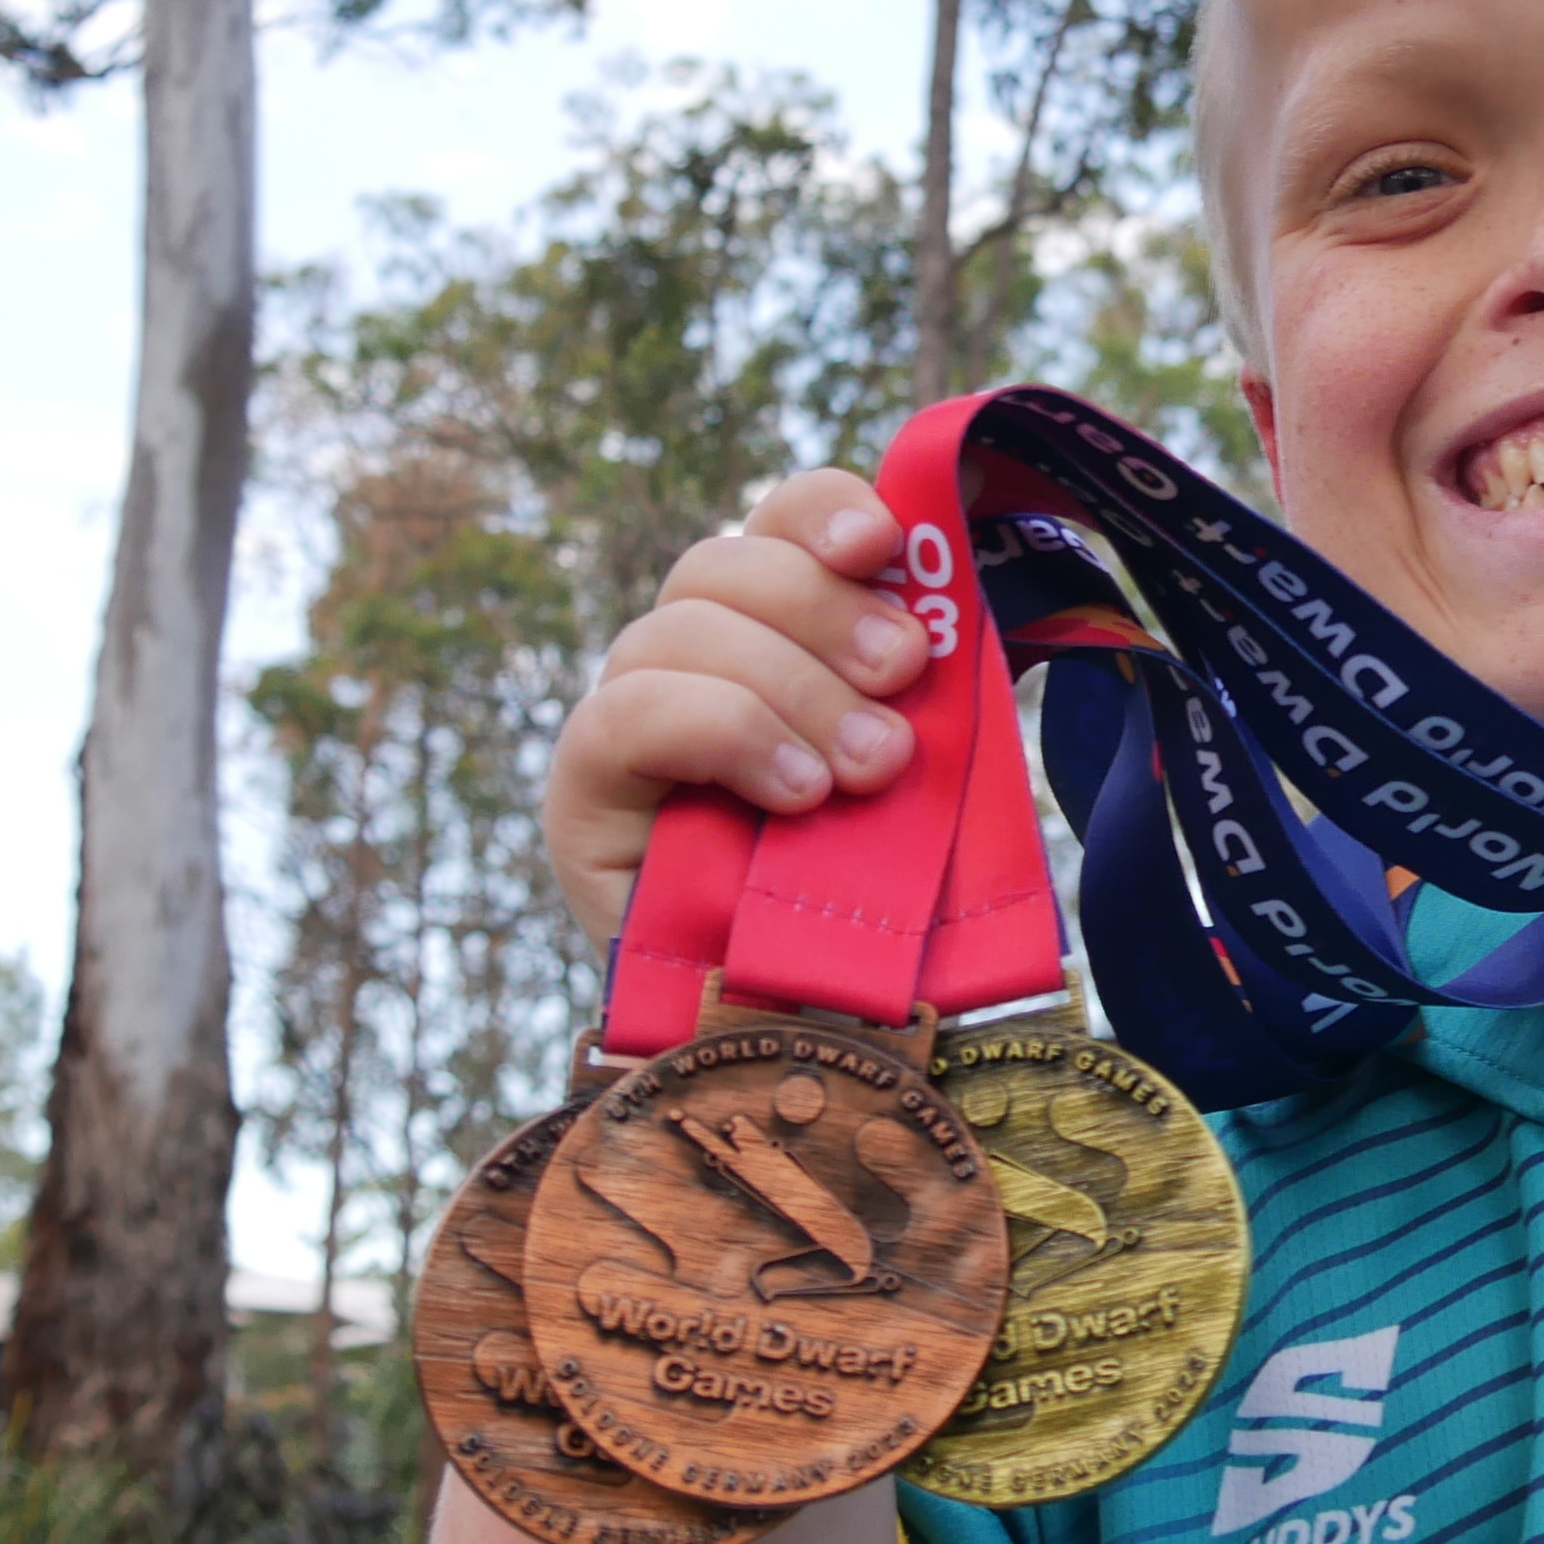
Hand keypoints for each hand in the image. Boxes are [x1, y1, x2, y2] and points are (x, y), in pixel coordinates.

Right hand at [543, 467, 934, 942]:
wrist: (805, 1035)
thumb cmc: (872, 902)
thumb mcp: (916, 774)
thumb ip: (919, 689)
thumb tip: (960, 609)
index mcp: (774, 631)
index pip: (774, 522)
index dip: (822, 509)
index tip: (885, 541)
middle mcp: (688, 661)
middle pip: (722, 563)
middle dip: (822, 607)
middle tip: (901, 673)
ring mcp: (629, 722)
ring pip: (679, 630)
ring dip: (789, 688)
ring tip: (867, 769)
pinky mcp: (583, 792)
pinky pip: (628, 716)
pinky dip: (724, 734)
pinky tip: (793, 792)